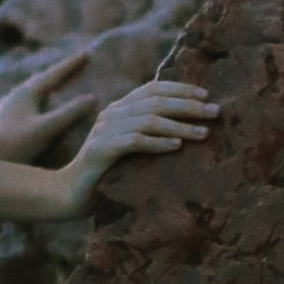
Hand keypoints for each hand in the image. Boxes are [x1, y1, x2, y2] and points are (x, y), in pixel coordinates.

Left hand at [0, 41, 95, 160]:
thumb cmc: (16, 146)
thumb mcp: (47, 129)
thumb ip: (70, 113)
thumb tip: (92, 98)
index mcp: (26, 93)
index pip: (53, 74)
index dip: (71, 65)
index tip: (87, 53)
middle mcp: (15, 95)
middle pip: (43, 80)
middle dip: (61, 73)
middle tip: (78, 65)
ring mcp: (8, 107)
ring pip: (34, 92)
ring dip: (50, 86)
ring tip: (61, 84)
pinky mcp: (5, 121)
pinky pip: (28, 104)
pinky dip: (42, 101)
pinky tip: (42, 109)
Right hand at [49, 69, 219, 215]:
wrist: (69, 195)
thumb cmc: (105, 175)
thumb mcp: (129, 148)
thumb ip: (148, 134)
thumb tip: (188, 129)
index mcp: (119, 109)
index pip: (153, 88)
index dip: (180, 88)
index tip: (206, 94)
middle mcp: (111, 114)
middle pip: (155, 101)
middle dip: (188, 105)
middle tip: (215, 111)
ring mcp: (104, 131)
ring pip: (148, 120)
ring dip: (180, 125)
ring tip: (203, 133)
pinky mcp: (101, 150)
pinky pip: (135, 142)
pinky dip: (158, 143)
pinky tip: (177, 147)